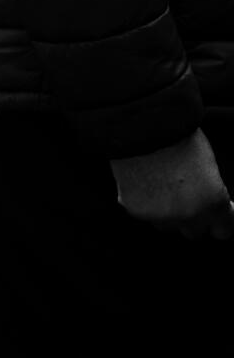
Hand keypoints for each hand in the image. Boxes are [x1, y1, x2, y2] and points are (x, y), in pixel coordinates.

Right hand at [112, 129, 233, 239]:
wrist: (141, 126)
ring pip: (165, 225)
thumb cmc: (177, 136)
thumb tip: (206, 202)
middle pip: (193, 233)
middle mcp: (191, 214)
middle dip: (189, 217)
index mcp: (215, 202)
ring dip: (163, 212)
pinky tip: (141, 182)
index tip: (210, 213)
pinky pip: (142, 213)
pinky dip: (141, 201)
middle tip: (181, 196)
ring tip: (157, 186)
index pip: (222, 231)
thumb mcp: (207, 165)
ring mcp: (162, 215)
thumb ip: (209, 191)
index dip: (216, 220)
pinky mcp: (136, 210)